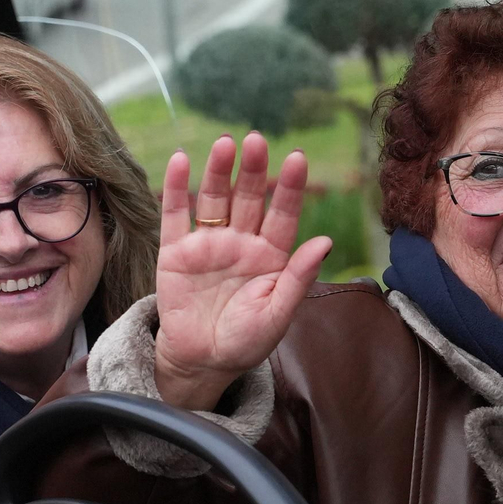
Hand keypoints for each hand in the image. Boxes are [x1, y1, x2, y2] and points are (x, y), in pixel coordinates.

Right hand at [153, 133, 332, 410]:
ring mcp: (208, 243)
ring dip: (219, 170)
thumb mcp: (277, 315)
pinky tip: (181, 160)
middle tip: (256, 140)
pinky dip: (177, 188)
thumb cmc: (246, 341)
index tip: (298, 158)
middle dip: (253, 170)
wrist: (201, 363)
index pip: (283, 214)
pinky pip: (176, 215)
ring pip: (214, 199)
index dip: (290, 187)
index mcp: (271, 255)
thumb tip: (326, 241)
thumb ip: (298, 278)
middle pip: (248, 198)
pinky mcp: (176, 251)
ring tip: (225, 144)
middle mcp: (241, 242)